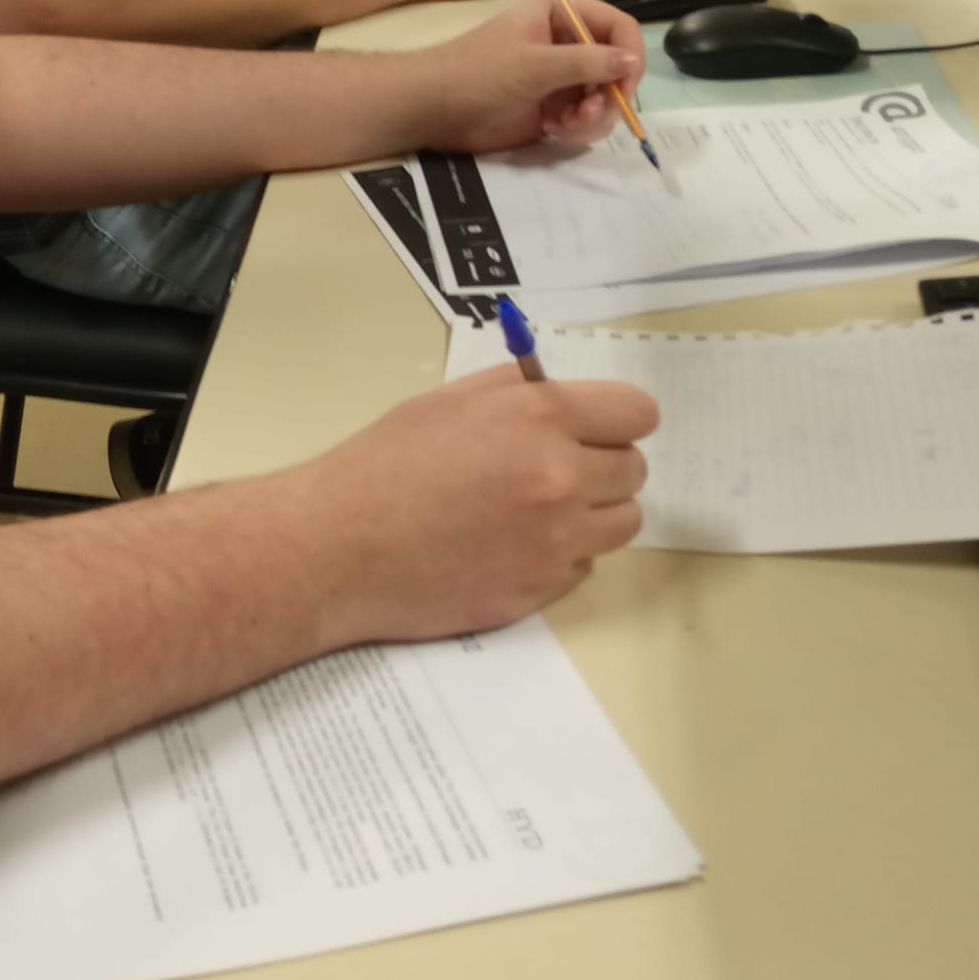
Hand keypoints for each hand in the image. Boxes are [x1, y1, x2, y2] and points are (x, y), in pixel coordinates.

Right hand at [307, 364, 653, 641]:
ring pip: (622, 523)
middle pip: (634, 470)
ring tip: (537, 510)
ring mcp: (557, 541)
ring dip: (592, 513)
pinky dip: (558, 554)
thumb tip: (559, 391)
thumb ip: (517, 391)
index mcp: (539, 418)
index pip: (637, 413)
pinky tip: (509, 545)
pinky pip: (583, 565)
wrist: (341, 546)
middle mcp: (561, 478)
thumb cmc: (385, 464)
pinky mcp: (543, 589)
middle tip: (552, 469)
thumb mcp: (449, 401)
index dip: (616, 418)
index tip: (597, 428)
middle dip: (600, 465)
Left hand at [411, 0, 645, 153]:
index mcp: (560, 14)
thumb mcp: (534, 64)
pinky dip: (579, 129)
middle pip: (617, 67)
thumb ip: (586, 62)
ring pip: (605, 98)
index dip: (630, 54)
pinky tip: (553, 130)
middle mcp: (566, 43)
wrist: (432, 109)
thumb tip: (634, 60)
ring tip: (565, 125)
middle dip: (609, 95)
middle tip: (588, 114)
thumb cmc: (477, 73)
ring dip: (595, 116)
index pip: (618, 26)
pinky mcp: (554, 108)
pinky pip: (587, 120)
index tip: (626, 87)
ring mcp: (561, 78)